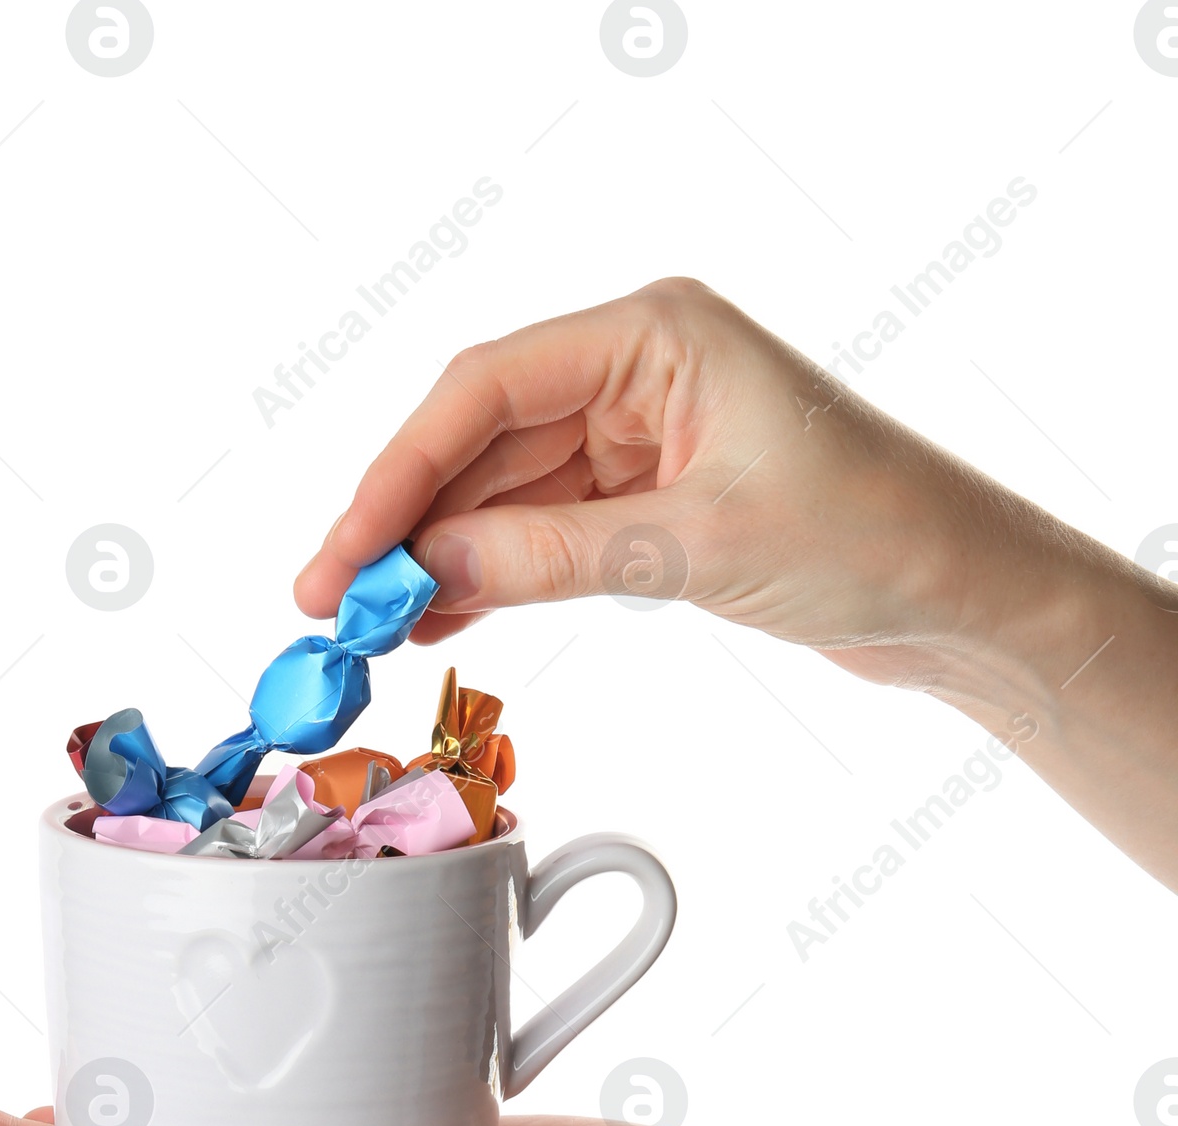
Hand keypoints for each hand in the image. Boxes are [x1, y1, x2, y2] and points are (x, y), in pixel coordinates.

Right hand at [295, 279, 1177, 887]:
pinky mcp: (644, 500)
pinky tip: (437, 614)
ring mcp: (636, 437)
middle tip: (334, 599)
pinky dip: (490, 575)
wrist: (962, 594)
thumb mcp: (699, 543)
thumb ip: (553, 555)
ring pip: (501, 492)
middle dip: (405, 522)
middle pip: (480, 440)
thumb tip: (428, 573)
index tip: (348, 546)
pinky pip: (539, 533)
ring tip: (368, 621)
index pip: (488, 389)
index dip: (402, 471)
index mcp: (654, 333)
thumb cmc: (876, 533)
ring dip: (438, 556)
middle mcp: (635, 371)